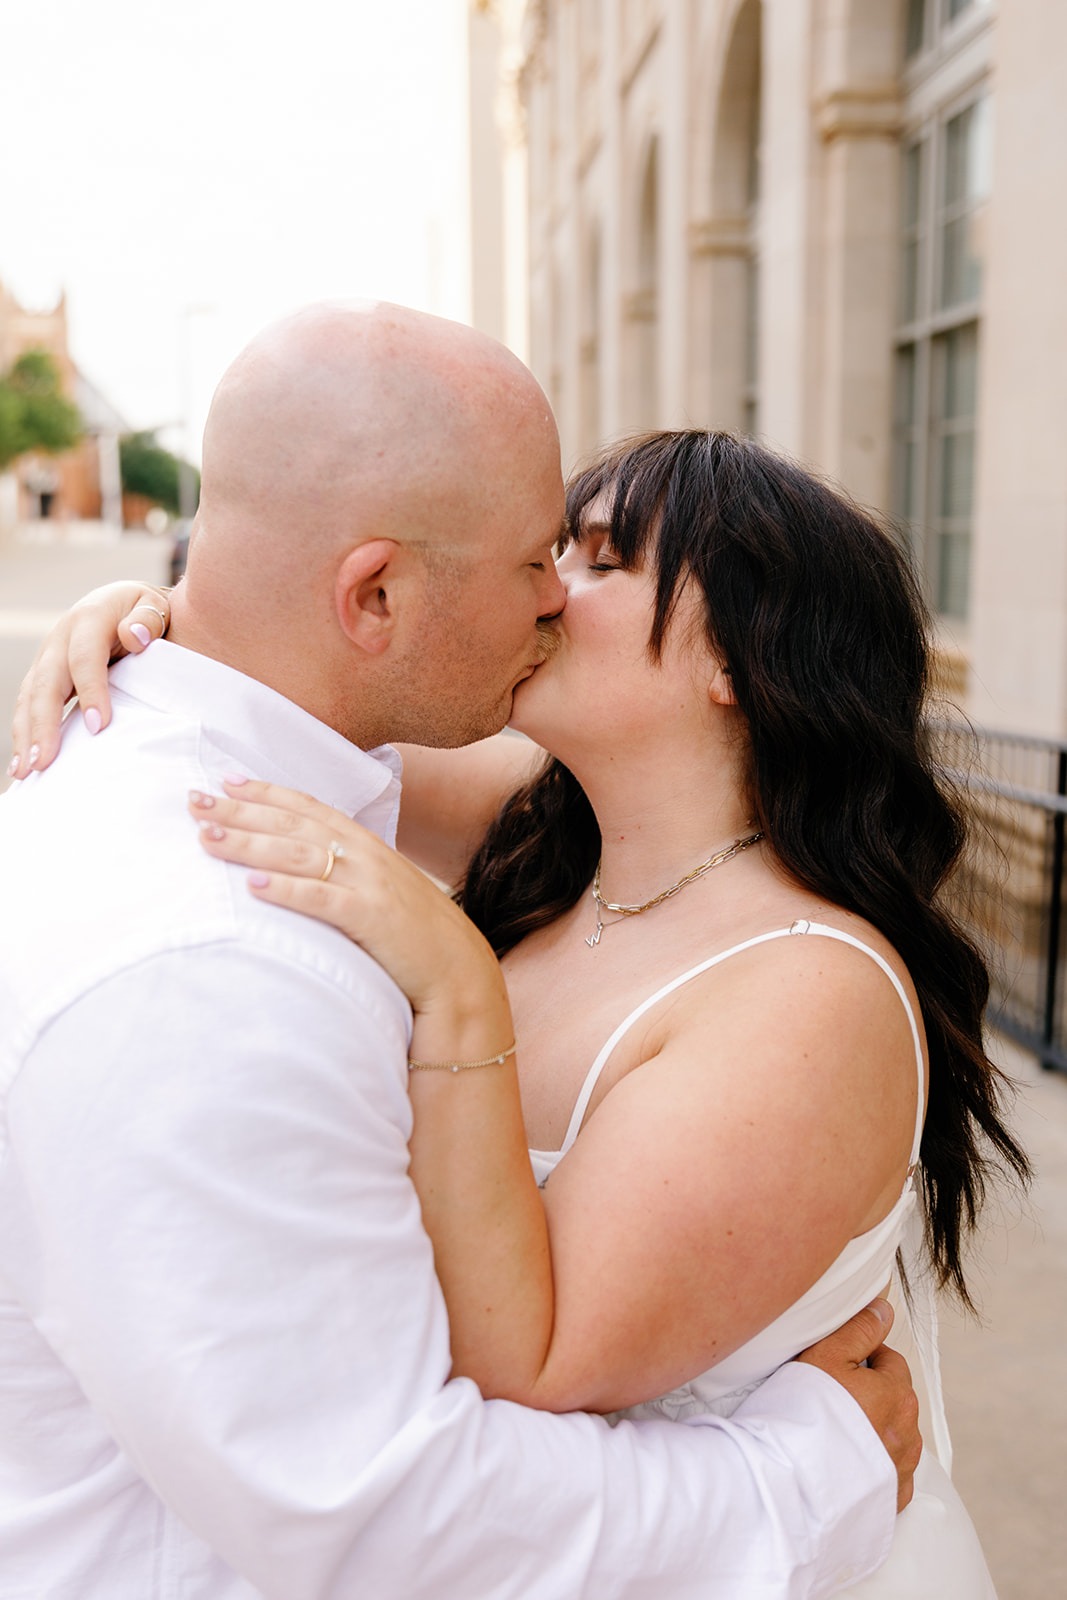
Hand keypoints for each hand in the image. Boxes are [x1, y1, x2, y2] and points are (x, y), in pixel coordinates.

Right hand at [10, 581, 170, 778]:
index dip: (90, 691)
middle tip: (45, 762)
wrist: (122, 602)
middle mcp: (60, 638)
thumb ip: (148, 618)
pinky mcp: (43, 675)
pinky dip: (24, 733)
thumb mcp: (152, 604)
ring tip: (26, 771)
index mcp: (89, 618)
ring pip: (30, 697)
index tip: (99, 726)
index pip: (85, 657)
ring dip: (26, 734)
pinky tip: (23, 765)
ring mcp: (47, 657)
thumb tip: (135, 636)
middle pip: (47, 682)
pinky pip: (28, 704)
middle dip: (43, 723)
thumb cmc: (143, 610)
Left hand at [190, 777, 508, 1022]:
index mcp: (366, 843)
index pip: (307, 806)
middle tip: (194, 801)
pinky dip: (287, 891)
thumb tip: (303, 863)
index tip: (225, 780)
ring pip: (298, 854)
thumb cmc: (414, 935)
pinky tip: (253, 887)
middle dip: (240, 810)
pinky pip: (322, 900)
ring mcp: (370, 884)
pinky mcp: (372, 918)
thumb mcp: (380, 888)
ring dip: (250, 844)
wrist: (459, 971)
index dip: (265, 791)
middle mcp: (365, 854)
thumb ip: (346, 869)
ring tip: (208, 838)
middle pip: (292, 823)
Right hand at [797, 1299, 921, 1512]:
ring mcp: (901, 1470)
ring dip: (874, 1430)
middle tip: (832, 1396)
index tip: (837, 1364)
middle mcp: (909, 1432)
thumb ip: (859, 1328)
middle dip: (871, 1393)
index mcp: (898, 1393)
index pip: (890, 1360)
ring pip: (894, 1437)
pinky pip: (889, 1475)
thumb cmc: (806, 1415)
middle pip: (894, 1399)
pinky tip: (846, 1463)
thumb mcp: (826, 1354)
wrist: (793, 1483)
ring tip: (835, 1431)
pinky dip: (873, 1466)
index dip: (863, 1357)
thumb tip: (883, 1309)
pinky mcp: (891, 1501)